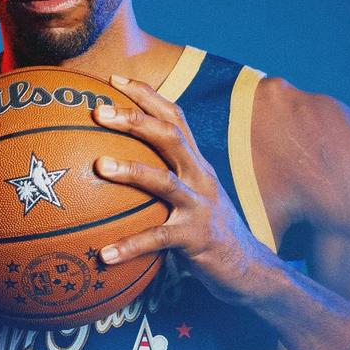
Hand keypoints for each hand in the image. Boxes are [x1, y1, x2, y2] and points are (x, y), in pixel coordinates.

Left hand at [92, 75, 274, 306]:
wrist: (251, 271)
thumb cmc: (208, 232)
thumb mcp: (191, 197)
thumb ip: (162, 179)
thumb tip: (112, 169)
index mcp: (196, 163)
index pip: (174, 117)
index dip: (146, 94)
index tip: (114, 78)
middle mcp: (200, 177)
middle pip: (170, 136)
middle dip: (134, 119)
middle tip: (98, 111)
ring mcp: (201, 206)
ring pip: (164, 180)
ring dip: (131, 170)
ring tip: (98, 166)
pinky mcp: (197, 239)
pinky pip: (158, 239)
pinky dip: (130, 246)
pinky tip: (103, 255)